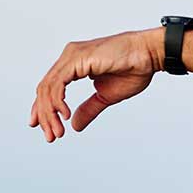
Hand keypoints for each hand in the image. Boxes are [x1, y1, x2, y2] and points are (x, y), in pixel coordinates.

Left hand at [28, 27, 163, 141]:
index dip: (44, 109)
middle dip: (45, 116)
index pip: (50, 88)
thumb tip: (74, 125)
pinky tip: (64, 114)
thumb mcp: (106, 96)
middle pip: (45, 89)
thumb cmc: (133, 70)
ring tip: (58, 131)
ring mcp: (71, 57)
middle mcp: (69, 58)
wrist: (149, 55)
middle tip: (51, 137)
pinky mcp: (76, 59)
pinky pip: (58, 83)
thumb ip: (89, 108)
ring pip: (48, 88)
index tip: (44, 128)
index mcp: (74, 65)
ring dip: (50, 113)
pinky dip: (57, 101)